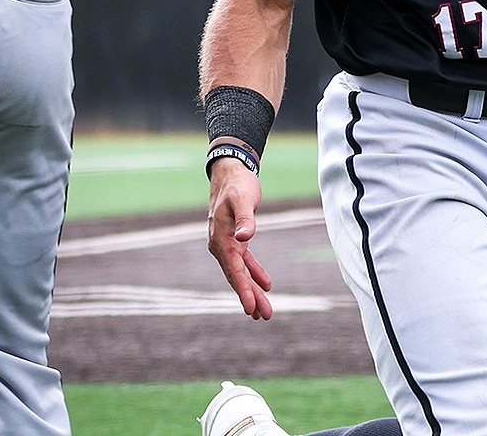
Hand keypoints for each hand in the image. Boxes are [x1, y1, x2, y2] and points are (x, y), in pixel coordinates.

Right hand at [205, 152, 273, 319]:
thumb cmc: (238, 184)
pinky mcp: (235, 238)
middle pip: (236, 276)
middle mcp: (220, 244)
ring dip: (252, 290)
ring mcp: (226, 243)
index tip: (250, 308)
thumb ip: (245, 219)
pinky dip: (253, 273)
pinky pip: (243, 261)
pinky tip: (266, 285)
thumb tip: (245, 237)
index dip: (243, 289)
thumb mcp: (244, 200)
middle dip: (249, 297)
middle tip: (264, 316)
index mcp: (221, 238)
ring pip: (240, 272)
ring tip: (264, 311)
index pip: (234, 269)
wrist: (230, 171)